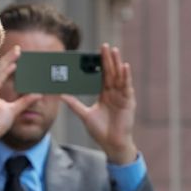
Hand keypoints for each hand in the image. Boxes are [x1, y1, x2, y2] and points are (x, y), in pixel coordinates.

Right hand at [0, 45, 41, 141]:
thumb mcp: (13, 112)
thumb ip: (24, 102)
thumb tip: (38, 94)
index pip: (2, 73)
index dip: (9, 62)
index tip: (17, 52)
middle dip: (9, 59)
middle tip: (18, 49)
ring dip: (8, 62)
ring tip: (18, 53)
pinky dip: (5, 73)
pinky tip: (15, 66)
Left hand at [62, 43, 136, 164]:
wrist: (112, 144)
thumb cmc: (100, 131)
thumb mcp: (84, 115)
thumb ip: (74, 104)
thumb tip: (61, 95)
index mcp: (105, 94)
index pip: (102, 75)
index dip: (100, 64)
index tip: (96, 52)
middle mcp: (114, 93)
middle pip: (111, 72)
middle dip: (108, 59)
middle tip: (104, 45)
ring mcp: (122, 97)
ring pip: (119, 76)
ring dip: (117, 63)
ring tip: (114, 50)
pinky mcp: (129, 102)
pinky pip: (127, 86)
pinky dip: (126, 76)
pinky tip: (124, 66)